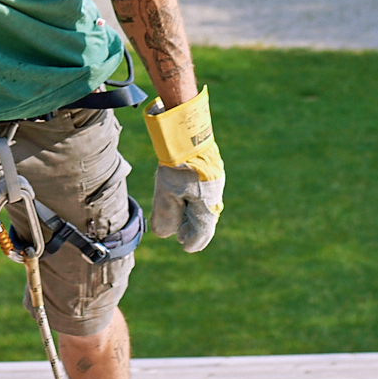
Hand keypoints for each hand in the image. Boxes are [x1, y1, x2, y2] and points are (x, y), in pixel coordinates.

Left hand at [142, 88, 223, 252]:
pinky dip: (193, 198)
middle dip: (191, 229)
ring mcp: (214, 183)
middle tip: (179, 235)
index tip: (184, 245)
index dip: (191, 242)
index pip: (201, 234)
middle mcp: (214, 198)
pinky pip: (203, 192)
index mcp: (206, 208)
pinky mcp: (210, 171)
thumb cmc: (177, 166)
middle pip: (204, 221)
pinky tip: (183, 194)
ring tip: (180, 216)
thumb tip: (163, 234)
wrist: (187, 133)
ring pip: (203, 206)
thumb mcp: (166, 193)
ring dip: (191, 213)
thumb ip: (164, 216)